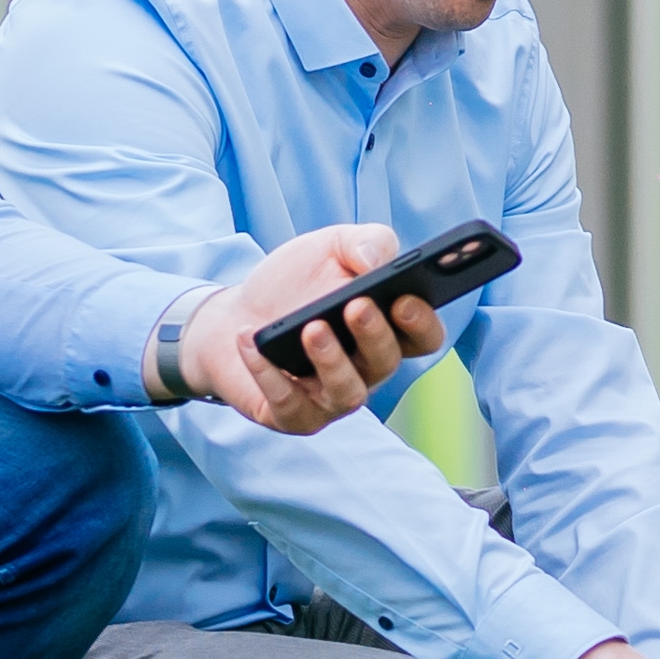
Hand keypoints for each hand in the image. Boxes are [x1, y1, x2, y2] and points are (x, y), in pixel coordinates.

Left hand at [190, 224, 448, 434]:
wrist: (235, 313)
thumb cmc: (296, 282)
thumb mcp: (331, 247)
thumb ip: (366, 242)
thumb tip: (374, 262)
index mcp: (388, 329)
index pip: (424, 337)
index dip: (421, 323)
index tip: (404, 299)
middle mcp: (367, 370)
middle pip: (386, 362)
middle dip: (374, 334)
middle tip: (355, 305)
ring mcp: (331, 397)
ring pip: (347, 393)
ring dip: (332, 361)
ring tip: (311, 328)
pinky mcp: (293, 415)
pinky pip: (289, 405)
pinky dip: (270, 375)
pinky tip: (253, 342)